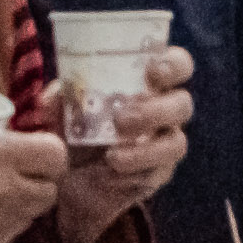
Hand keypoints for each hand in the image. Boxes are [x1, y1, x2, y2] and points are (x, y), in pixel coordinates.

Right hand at [0, 129, 67, 242]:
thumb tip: (29, 139)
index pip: (55, 156)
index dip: (47, 152)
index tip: (35, 149)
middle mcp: (0, 193)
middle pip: (49, 191)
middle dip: (36, 181)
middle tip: (15, 173)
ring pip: (29, 216)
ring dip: (18, 205)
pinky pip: (6, 237)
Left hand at [56, 47, 195, 242]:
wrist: (71, 176)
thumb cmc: (75, 128)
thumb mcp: (62, 109)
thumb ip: (61, 98)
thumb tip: (59, 94)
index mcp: (149, 83)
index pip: (178, 65)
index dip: (173, 65)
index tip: (152, 71)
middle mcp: (164, 110)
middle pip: (182, 104)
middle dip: (155, 111)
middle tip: (120, 119)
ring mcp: (165, 143)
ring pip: (175, 143)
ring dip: (145, 150)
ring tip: (111, 155)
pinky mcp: (159, 173)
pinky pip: (159, 173)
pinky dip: (135, 172)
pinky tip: (110, 173)